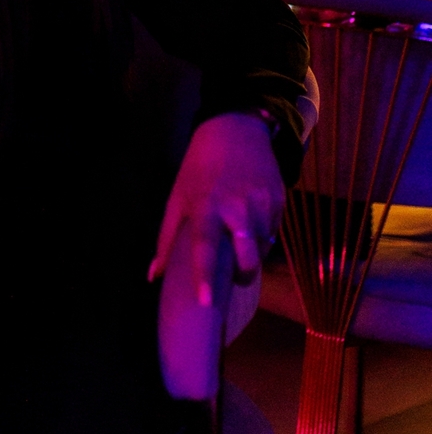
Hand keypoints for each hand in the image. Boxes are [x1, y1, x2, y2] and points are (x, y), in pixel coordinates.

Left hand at [147, 114, 283, 306]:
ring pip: (263, 248)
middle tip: (235, 278)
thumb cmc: (198, 170)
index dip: (205, 276)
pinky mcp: (280, 199)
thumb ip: (166, 238)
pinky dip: (263, 236)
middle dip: (243, 275)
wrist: (235, 130)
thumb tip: (153, 276)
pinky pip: (274, 232)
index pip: (205, 247)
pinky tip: (252, 222)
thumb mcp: (177, 197)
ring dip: (253, 255)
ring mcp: (262, 203)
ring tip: (241, 243)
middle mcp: (237, 207)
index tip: (205, 303)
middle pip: (247, 257)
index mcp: (206, 207)